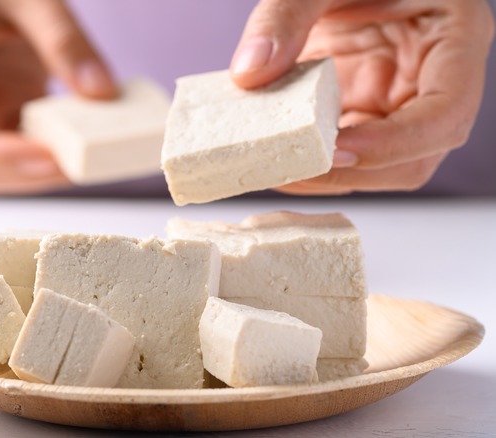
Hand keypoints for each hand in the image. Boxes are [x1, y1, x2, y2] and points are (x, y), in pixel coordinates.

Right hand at [0, 0, 116, 194]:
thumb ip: (65, 40)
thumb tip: (103, 94)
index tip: (47, 157)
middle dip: (26, 173)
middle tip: (79, 165)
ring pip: (1, 166)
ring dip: (42, 171)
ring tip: (88, 159)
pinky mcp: (5, 109)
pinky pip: (26, 146)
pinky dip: (56, 152)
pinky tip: (88, 143)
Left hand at [230, 0, 494, 194]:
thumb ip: (285, 16)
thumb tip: (249, 74)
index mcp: (452, 39)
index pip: (446, 113)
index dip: (396, 143)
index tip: (338, 149)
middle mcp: (431, 82)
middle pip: (413, 158)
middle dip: (351, 171)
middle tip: (287, 170)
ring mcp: (397, 102)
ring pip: (376, 167)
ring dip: (324, 175)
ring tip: (269, 166)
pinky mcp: (363, 112)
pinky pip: (342, 152)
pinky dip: (308, 160)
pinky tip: (269, 152)